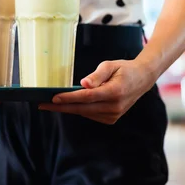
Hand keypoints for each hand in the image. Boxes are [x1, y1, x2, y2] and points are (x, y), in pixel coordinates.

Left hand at [38, 60, 154, 124]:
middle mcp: (115, 106)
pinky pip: (90, 114)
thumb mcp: (110, 65)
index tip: (53, 98)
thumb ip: (97, 75)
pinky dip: (78, 109)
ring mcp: (114, 114)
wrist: (142, 79)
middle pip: (82, 108)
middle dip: (61, 106)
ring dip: (67, 108)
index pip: (87, 97)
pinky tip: (67, 104)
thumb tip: (83, 84)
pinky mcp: (111, 119)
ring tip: (49, 104)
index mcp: (115, 91)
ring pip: (84, 112)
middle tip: (42, 104)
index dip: (69, 98)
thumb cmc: (123, 69)